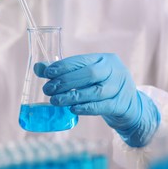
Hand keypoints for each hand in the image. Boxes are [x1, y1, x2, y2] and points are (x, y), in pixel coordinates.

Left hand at [34, 53, 159, 146]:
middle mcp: (114, 70)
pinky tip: (72, 109)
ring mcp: (120, 88)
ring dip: (73, 96)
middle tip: (48, 89)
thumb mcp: (86, 76)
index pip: (82, 60)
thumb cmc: (102, 86)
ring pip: (96, 91)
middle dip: (66, 81)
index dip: (64, 66)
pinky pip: (102, 106)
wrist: (129, 105)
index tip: (47, 73)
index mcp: (104, 59)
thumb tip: (38, 67)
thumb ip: (64, 72)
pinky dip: (86, 108)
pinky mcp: (121, 105)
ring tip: (55, 101)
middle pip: (90, 74)